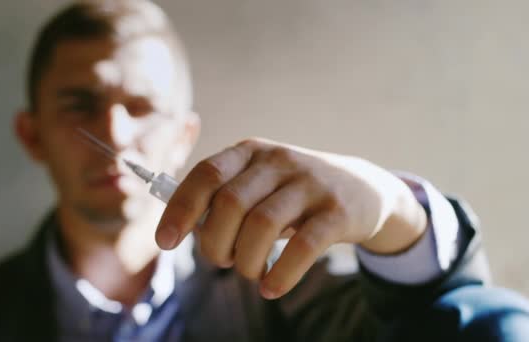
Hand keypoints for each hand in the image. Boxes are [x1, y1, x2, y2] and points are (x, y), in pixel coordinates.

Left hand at [155, 138, 426, 298]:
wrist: (363, 188)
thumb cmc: (294, 193)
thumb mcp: (260, 182)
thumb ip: (224, 198)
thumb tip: (184, 228)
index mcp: (251, 152)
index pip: (206, 174)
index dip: (180, 209)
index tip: (165, 242)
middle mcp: (278, 160)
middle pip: (230, 203)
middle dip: (215, 243)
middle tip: (223, 261)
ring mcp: (311, 183)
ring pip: (262, 224)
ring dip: (246, 261)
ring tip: (251, 273)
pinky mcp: (337, 211)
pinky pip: (303, 246)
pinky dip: (282, 274)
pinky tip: (273, 288)